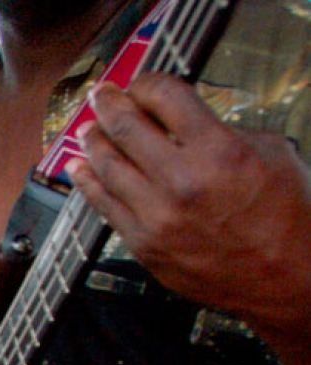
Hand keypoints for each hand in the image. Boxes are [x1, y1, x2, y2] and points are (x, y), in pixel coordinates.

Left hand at [70, 76, 310, 350]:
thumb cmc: (287, 216)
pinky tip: (80, 167)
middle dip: (109, 104)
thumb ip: (222, 129)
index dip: (147, 83)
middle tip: (102, 95)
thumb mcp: (272, 152)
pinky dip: (87, 181)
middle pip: (126, 128)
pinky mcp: (143, 243)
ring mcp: (156, 216)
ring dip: (93, 141)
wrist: (287, 278)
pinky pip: (103, 205)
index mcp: (218, 151)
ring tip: (89, 129)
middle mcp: (181, 181)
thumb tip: (180, 118)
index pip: (164, 97)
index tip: (141, 83)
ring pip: (106, 166)